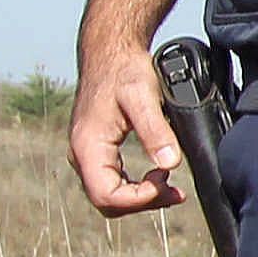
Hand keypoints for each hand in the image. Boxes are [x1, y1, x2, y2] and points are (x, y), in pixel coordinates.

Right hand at [72, 43, 186, 217]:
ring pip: (110, 194)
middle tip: (176, 192)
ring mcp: (87, 154)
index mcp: (88, 146)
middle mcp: (82, 155)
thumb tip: (171, 164)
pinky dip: (136, 186)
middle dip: (143, 202)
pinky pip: (112, 181)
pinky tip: (159, 175)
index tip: (166, 182)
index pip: (106, 195)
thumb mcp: (143, 97)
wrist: (110, 54)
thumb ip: (156, 131)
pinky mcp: (97, 151)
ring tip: (172, 186)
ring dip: (141, 197)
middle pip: (107, 201)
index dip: (139, 199)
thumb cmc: (124, 71)